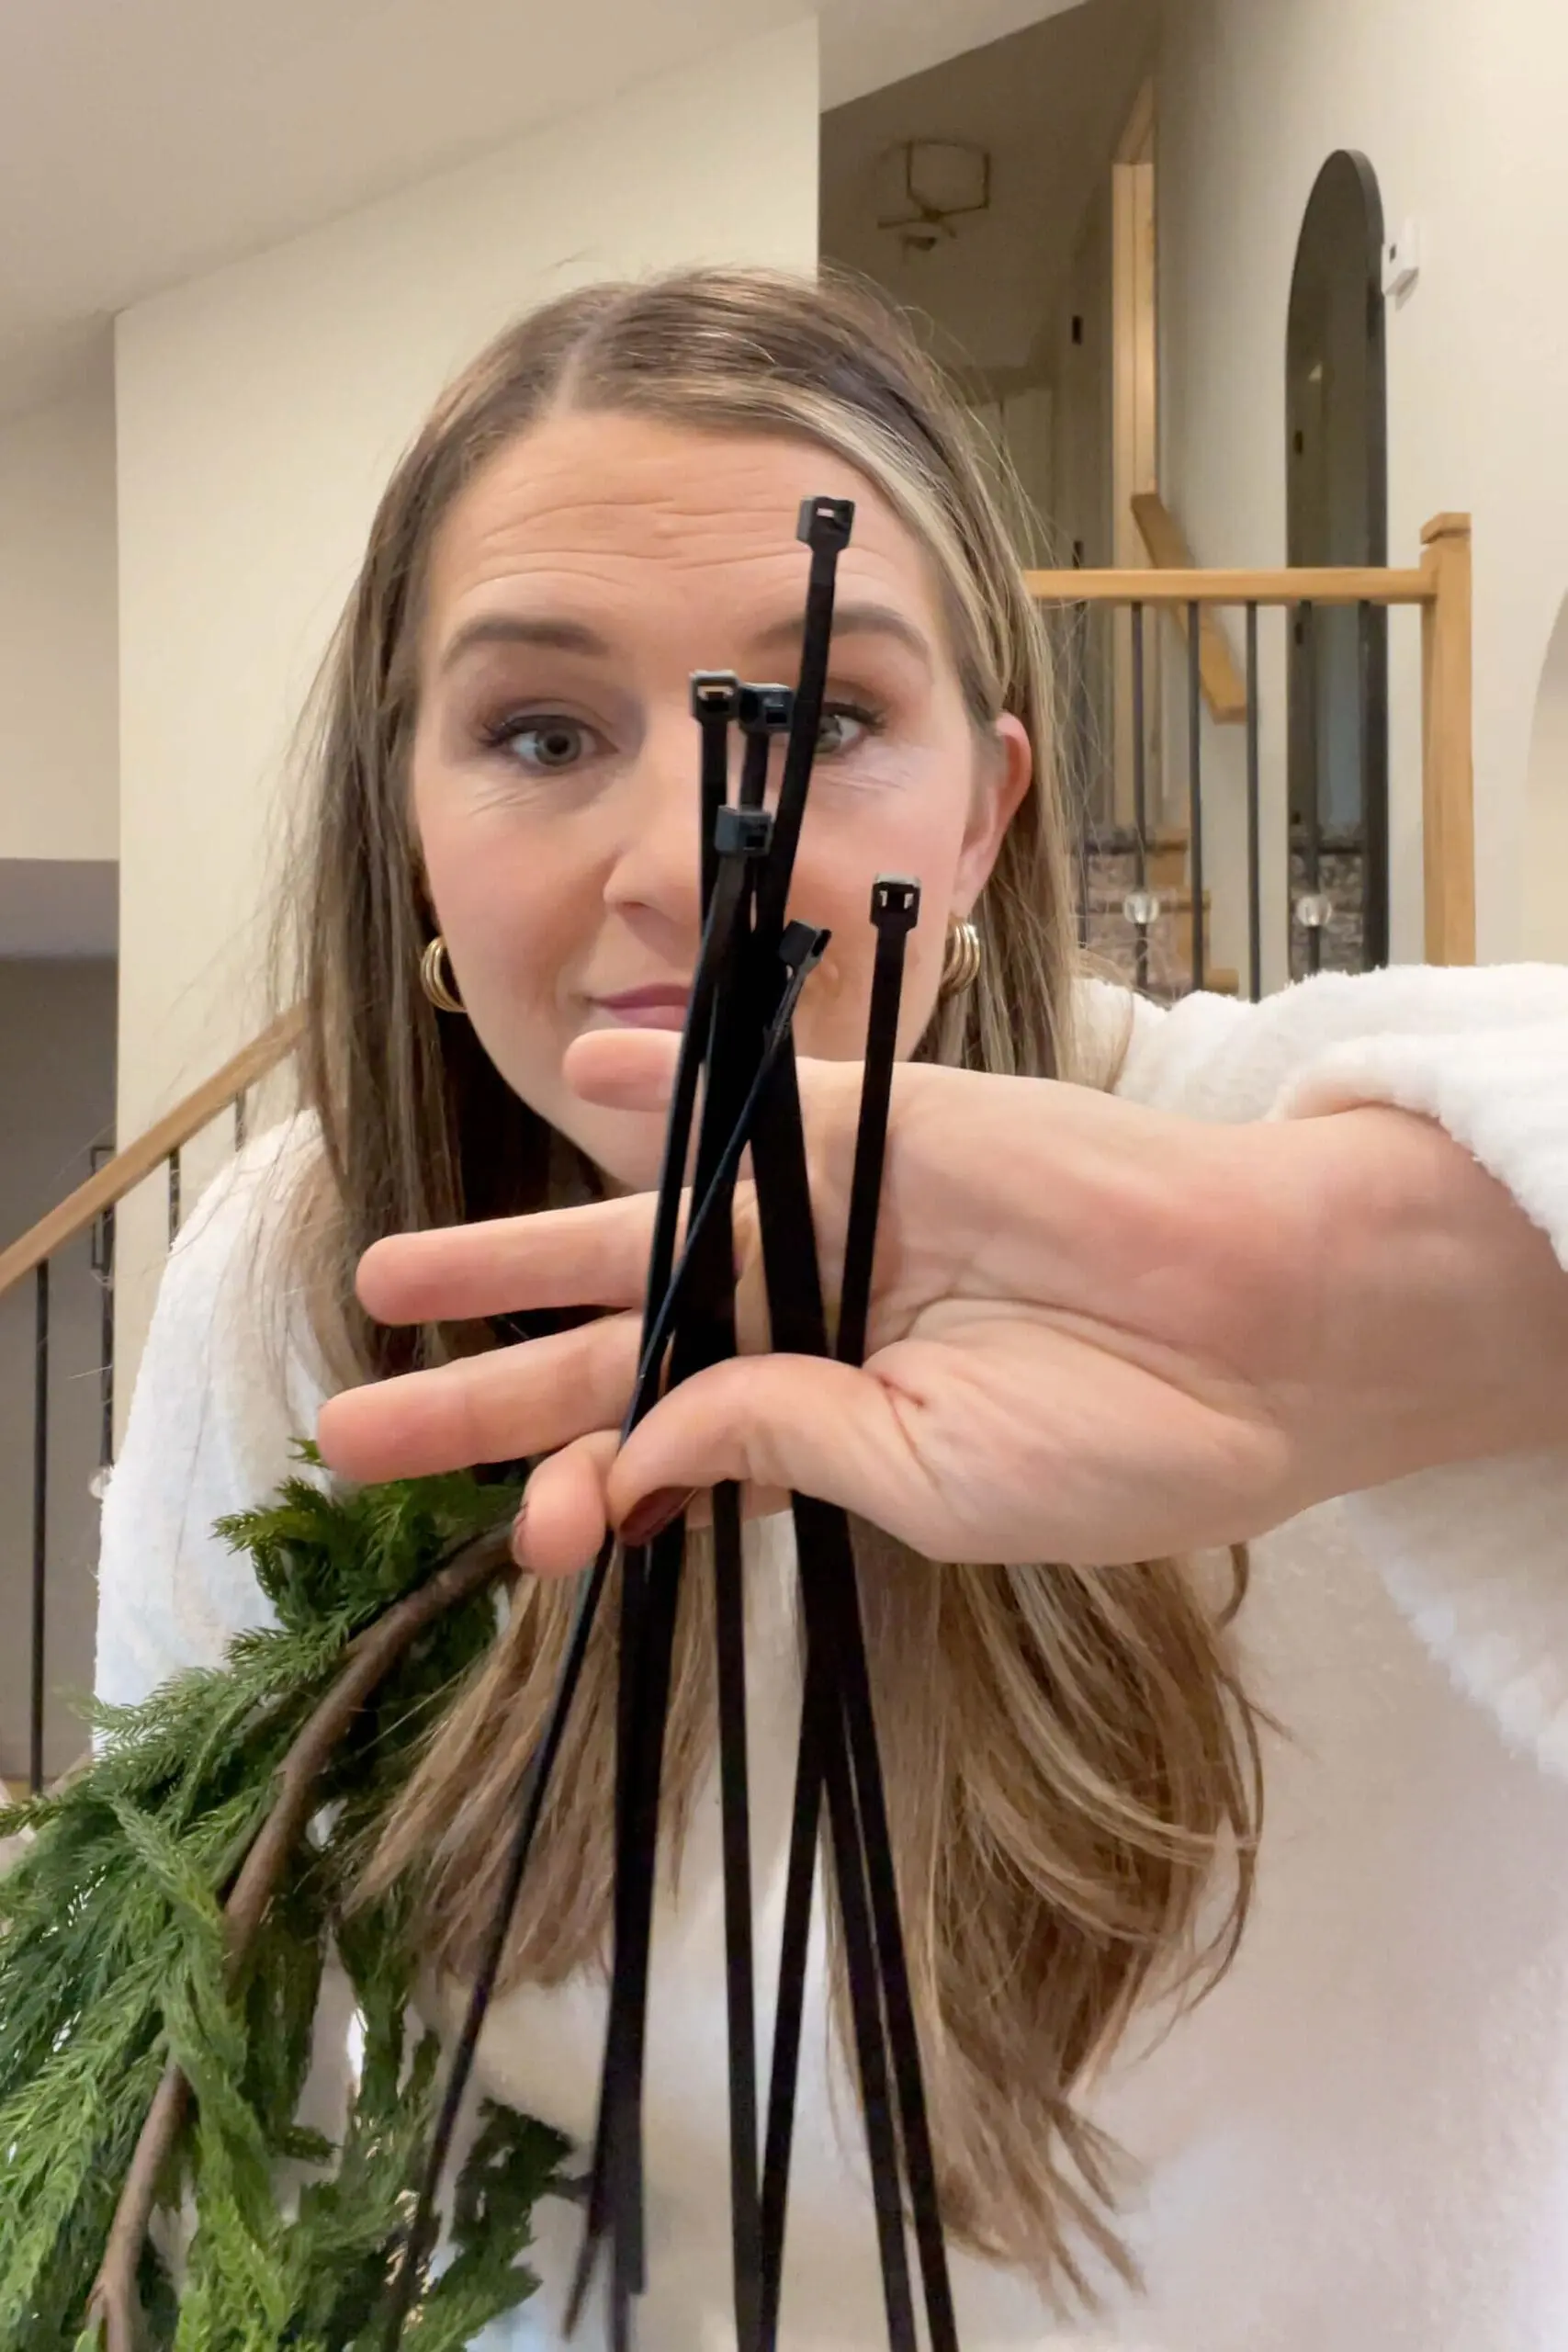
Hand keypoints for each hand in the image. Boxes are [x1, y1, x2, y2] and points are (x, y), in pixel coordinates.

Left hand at [316, 1027, 1567, 1572]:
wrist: (1261, 1326)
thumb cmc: (1118, 1440)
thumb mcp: (931, 1487)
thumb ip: (780, 1444)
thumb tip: (639, 1432)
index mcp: (821, 1429)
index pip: (660, 1457)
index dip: (581, 1495)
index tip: (534, 1539)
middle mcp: (803, 1322)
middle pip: (608, 1350)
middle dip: (483, 1389)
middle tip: (351, 1426)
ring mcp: (831, 1218)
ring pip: (637, 1229)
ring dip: (511, 1247)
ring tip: (390, 1273)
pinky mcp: (878, 1126)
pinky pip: (747, 1102)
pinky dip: (657, 1086)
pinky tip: (573, 1078)